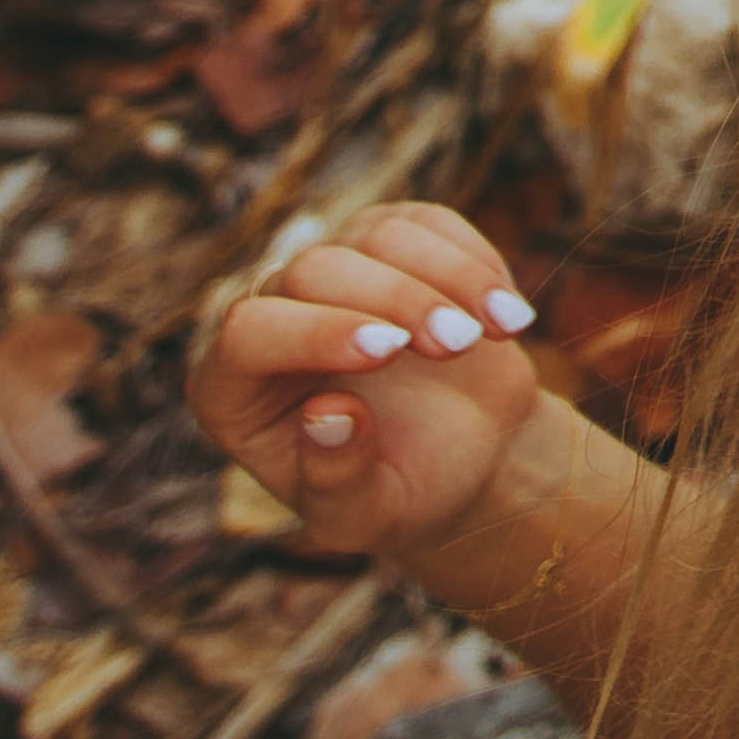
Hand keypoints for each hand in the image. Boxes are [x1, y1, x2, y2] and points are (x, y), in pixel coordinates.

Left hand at [193, 200, 546, 568]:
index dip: (315, 332)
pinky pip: (426, 222)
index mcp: (233, 390)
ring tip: (501, 330)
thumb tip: (324, 413)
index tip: (390, 351)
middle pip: (313, 270)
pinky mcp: (388, 241)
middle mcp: (270, 315)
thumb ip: (335, 480)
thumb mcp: (365, 516)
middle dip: (395, 300)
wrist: (465, 456)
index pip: (249, 334)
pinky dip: (472, 262)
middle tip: (459, 344)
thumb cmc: (401, 492)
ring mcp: (331, 271)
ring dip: (446, 276)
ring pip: (375, 235)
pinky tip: (505, 318)